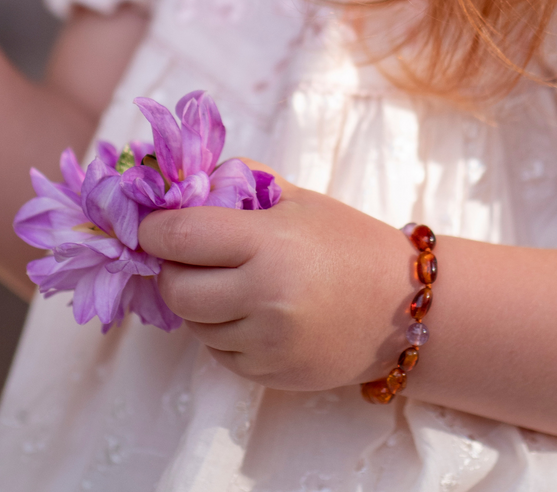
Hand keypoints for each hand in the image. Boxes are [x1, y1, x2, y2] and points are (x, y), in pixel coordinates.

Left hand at [139, 163, 419, 390]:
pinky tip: (253, 311)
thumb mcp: (295, 197)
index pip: (179, 236)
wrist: (403, 307)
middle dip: (171, 269)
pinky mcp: (268, 375)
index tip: (153, 224)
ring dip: (198, 302)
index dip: (154, 228)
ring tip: (233, 281)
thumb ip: (235, 180)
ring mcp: (267, 343)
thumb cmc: (345, 241)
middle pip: (175, 289)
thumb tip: (174, 182)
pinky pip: (217, 351)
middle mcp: (265, 298)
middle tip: (190, 255)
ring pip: (192, 325)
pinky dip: (222, 330)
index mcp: (270, 243)